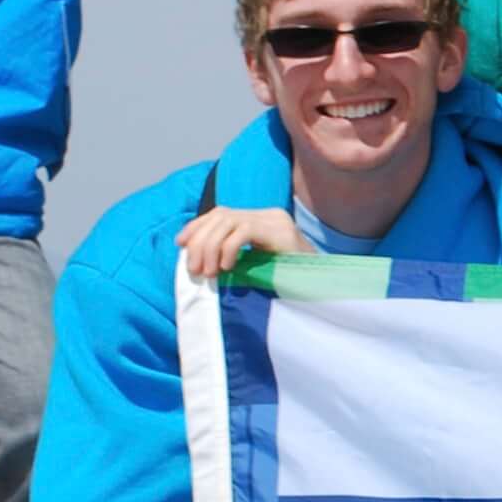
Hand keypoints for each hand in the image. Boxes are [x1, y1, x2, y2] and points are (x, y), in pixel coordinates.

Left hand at [178, 206, 307, 280]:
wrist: (321, 289)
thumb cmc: (285, 283)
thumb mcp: (253, 266)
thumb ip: (231, 255)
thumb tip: (196, 258)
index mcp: (260, 220)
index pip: (221, 212)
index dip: (197, 226)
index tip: (180, 244)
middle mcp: (268, 215)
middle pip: (221, 215)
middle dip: (199, 241)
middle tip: (193, 269)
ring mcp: (276, 221)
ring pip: (228, 221)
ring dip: (209, 247)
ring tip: (207, 272)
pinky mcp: (281, 231)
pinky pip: (243, 232)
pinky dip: (228, 249)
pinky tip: (227, 267)